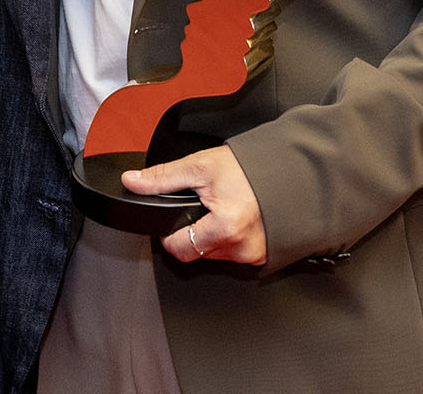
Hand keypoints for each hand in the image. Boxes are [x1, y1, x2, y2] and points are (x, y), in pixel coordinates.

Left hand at [124, 146, 266, 265]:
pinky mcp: (264, 256)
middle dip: (194, 232)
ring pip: (215, 254)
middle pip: (197, 252)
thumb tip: (133, 181)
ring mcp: (254, 254)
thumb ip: (162, 177)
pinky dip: (231, 238)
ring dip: (213, 236)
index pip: (179, 249)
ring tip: (224, 208)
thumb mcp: (201, 166)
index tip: (175, 219)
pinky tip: (237, 217)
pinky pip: (235, 253)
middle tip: (205, 206)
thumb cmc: (251, 167)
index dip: (169, 234)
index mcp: (225, 227)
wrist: (289, 168)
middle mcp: (241, 248)